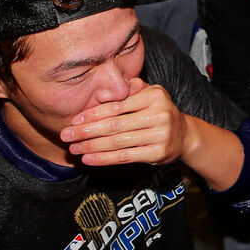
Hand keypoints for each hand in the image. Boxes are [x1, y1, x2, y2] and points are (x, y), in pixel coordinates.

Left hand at [61, 78, 191, 165]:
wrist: (184, 135)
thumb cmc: (158, 112)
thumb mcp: (150, 95)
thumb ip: (130, 89)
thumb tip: (104, 90)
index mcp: (155, 96)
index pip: (118, 106)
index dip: (94, 114)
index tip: (74, 120)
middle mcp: (160, 114)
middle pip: (115, 124)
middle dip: (87, 131)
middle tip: (66, 135)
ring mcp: (160, 134)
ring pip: (118, 142)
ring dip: (92, 146)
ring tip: (74, 149)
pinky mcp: (158, 153)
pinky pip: (125, 157)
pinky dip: (104, 159)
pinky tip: (89, 159)